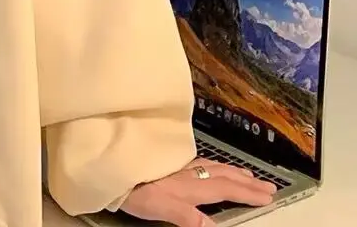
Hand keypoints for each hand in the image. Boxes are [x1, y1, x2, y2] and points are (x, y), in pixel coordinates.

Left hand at [121, 159, 276, 226]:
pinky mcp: (168, 160)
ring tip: (246, 174)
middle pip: (223, 175)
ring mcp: (178, 165)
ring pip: (212, 166)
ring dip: (232, 171)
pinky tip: (211, 165)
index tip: (269, 195)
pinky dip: (213, 164)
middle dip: (246, 181)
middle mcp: (188, 172)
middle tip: (267, 185)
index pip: (226, 189)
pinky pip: (199, 162)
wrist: (110, 165)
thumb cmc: (133, 189)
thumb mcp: (163, 208)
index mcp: (190, 185)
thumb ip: (190, 218)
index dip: (247, 193)